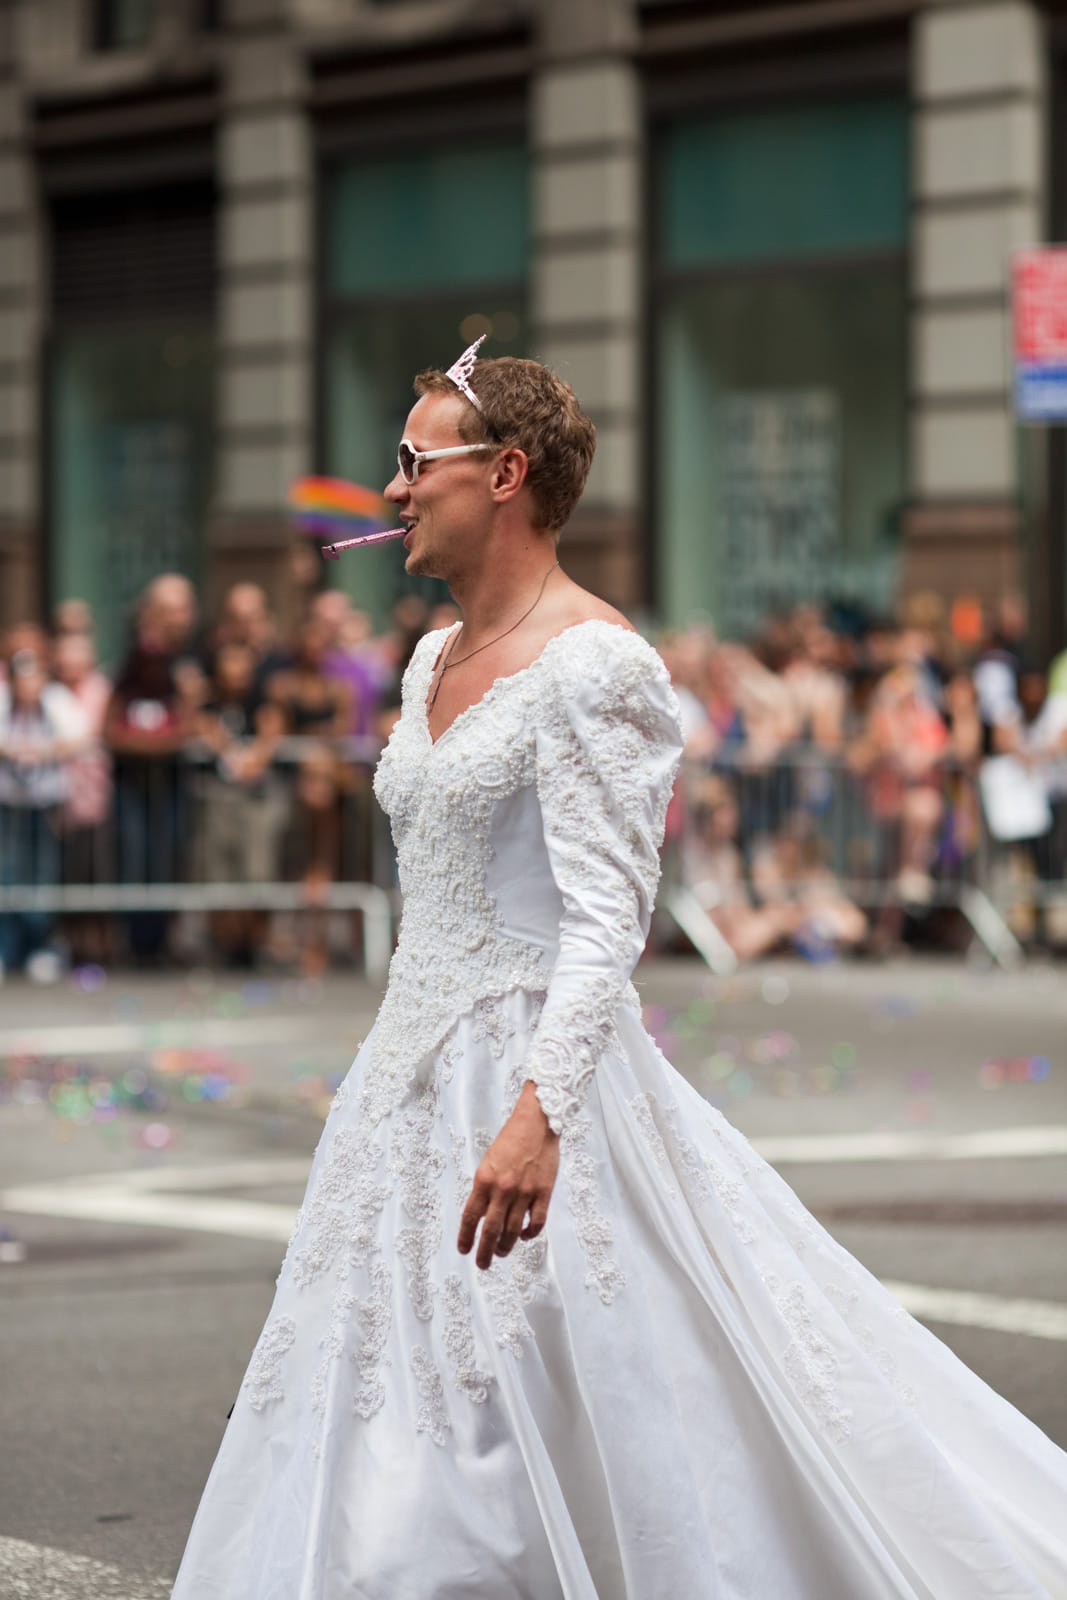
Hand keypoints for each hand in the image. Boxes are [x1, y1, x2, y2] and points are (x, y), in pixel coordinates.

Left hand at [458, 1082, 558, 1270]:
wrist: (537, 1122)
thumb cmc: (511, 1140)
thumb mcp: (489, 1162)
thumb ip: (485, 1189)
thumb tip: (483, 1216)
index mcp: (484, 1179)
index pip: (471, 1216)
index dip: (466, 1237)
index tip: (464, 1250)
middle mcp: (503, 1189)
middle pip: (492, 1230)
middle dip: (485, 1252)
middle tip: (482, 1264)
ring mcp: (525, 1192)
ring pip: (514, 1231)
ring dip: (506, 1246)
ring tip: (502, 1253)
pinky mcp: (544, 1192)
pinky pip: (537, 1222)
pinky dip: (530, 1234)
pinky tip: (524, 1236)